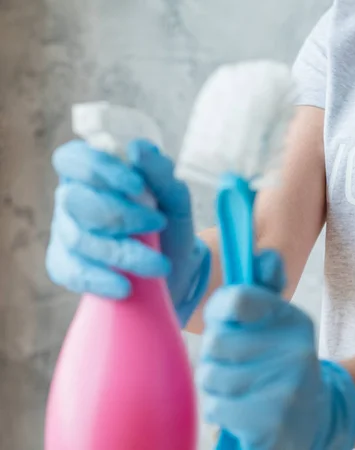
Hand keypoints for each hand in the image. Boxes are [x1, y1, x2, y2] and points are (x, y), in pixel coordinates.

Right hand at [46, 139, 209, 325]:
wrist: (176, 270)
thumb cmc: (171, 224)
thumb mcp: (175, 197)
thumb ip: (160, 172)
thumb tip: (138, 148)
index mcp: (94, 173)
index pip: (74, 159)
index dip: (99, 169)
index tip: (136, 184)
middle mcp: (73, 199)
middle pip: (77, 201)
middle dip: (121, 215)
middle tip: (159, 224)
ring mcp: (66, 232)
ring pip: (79, 238)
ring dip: (123, 252)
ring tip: (159, 264)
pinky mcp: (66, 265)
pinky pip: (72, 271)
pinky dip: (100, 280)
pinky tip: (125, 287)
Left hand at [199, 251, 354, 449]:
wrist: (314, 418)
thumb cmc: (280, 363)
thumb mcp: (278, 323)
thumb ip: (264, 287)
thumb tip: (265, 256)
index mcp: (291, 319)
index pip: (237, 299)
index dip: (219, 312)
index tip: (226, 323)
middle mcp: (295, 349)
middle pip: (214, 342)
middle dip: (214, 357)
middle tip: (234, 365)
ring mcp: (287, 388)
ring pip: (211, 376)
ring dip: (216, 386)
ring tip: (240, 389)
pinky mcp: (273, 424)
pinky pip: (216, 408)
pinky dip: (221, 412)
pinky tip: (243, 412)